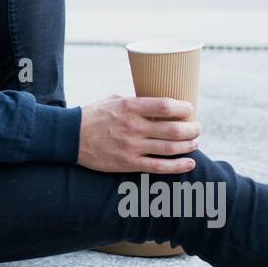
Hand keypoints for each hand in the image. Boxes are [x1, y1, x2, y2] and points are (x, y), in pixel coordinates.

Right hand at [75, 95, 200, 173]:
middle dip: (192, 128)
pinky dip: (178, 166)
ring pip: (170, 148)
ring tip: (195, 142)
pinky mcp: (128, 163)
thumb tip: (159, 105)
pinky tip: (190, 162)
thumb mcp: (114, 100)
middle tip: (197, 128)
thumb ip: (136, 102)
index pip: (166, 106)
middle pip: (174, 129)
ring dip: (189, 145)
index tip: (191, 109)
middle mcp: (133, 127)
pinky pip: (159, 167)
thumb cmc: (94, 115)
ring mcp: (132, 147)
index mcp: (130, 107)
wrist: (70, 137)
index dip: (184, 108)